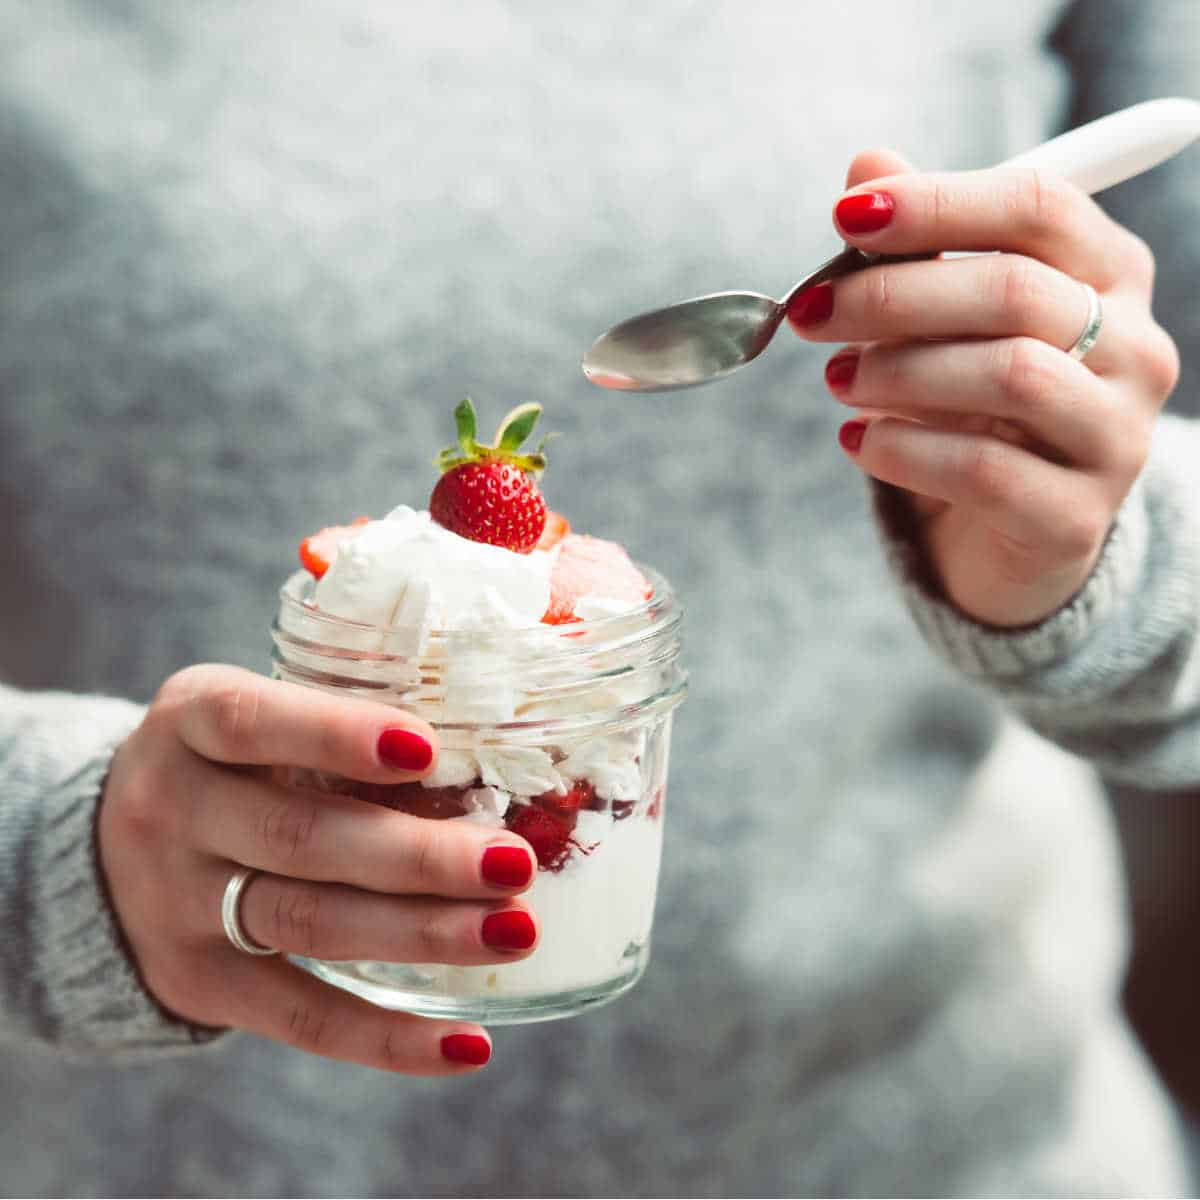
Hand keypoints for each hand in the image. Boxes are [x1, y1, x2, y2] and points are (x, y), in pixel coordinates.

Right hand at [99, 663, 539, 1073]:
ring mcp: (179, 905)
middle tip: (512, 862)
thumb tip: (491, 760)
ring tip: (514, 930)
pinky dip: (387, 1037)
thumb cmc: (232, 760)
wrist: (104, 849)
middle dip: (417, 855)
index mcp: (190, 722)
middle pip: (301, 838)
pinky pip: (299, 1017)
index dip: (336, 735)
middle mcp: (173, 809)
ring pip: (310, 923)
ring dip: (422, 933)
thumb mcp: (258, 716)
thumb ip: (340, 726)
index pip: (252, 722)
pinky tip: (467, 1044)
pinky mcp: (203, 984)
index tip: (428, 748)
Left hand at [788, 149, 1179, 626]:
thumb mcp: (949, 317)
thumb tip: (867, 166)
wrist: (1012, 533)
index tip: (845, 215)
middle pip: (1015, 291)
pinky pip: (984, 470)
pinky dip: (903, 450)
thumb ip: (919, 244)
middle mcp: (1136, 348)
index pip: (1038, 206)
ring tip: (836, 379)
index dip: (937, 202)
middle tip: (813, 311)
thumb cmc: (977, 405)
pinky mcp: (1075, 517)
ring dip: (899, 371)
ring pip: (1009, 376)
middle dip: (895, 295)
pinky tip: (857, 441)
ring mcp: (1115, 436)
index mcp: (1110, 273)